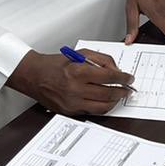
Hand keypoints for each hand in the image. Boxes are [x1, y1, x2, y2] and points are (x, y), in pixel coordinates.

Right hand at [8, 48, 135, 114]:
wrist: (35, 76)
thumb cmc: (56, 64)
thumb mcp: (80, 54)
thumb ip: (101, 60)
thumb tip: (117, 71)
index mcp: (78, 72)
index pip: (109, 77)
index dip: (123, 78)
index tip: (129, 78)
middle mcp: (75, 89)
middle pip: (108, 94)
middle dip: (122, 91)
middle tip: (128, 88)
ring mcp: (72, 103)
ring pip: (102, 106)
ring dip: (115, 102)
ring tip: (119, 96)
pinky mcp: (70, 112)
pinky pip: (92, 111)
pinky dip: (102, 107)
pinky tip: (106, 101)